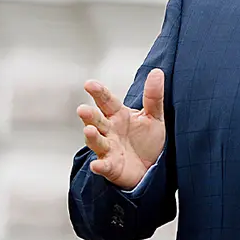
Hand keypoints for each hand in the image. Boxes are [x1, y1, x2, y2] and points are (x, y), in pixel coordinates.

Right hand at [77, 69, 165, 190]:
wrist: (152, 168)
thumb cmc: (148, 141)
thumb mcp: (154, 116)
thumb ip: (153, 96)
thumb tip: (156, 72)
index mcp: (118, 115)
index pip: (107, 101)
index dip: (98, 92)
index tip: (89, 84)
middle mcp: (109, 130)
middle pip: (97, 120)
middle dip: (89, 115)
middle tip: (82, 109)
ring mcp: (108, 149)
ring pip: (97, 141)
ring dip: (91, 136)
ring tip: (89, 130)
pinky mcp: (111, 167)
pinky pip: (104, 166)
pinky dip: (99, 166)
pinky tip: (96, 165)